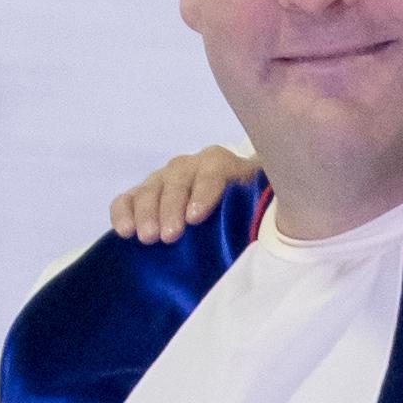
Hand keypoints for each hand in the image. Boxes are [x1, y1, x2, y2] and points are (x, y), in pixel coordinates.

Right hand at [108, 142, 257, 244]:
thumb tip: (279, 224)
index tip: (195, 218)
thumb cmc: (251, 210)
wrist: (233, 209)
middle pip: (178, 179)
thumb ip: (265, 209)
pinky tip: (123, 231)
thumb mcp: (263, 207)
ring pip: (152, 187)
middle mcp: (191, 166)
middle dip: (171, 207)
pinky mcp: (145, 195)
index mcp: (224, 164)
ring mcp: (165, 179)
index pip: (212, 171)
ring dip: (147, 212)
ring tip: (146, 238)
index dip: (204, 192)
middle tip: (168, 235)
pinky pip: (129, 198)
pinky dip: (123, 212)